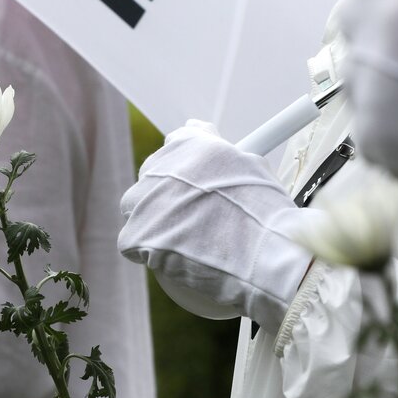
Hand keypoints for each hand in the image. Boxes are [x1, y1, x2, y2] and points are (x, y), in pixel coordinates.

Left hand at [119, 121, 309, 331]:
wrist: (260, 253)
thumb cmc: (264, 211)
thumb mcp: (254, 166)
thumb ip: (228, 153)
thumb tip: (217, 145)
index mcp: (190, 143)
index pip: (178, 141)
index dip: (188, 163)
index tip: (197, 178)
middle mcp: (161, 165)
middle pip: (155, 175)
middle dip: (169, 192)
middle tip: (194, 215)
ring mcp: (144, 200)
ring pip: (138, 207)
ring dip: (155, 219)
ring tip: (183, 238)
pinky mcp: (135, 233)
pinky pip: (133, 241)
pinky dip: (149, 250)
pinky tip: (171, 256)